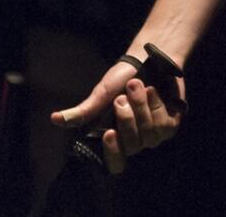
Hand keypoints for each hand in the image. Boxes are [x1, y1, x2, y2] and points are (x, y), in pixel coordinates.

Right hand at [49, 60, 186, 173]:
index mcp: (115, 138)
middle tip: (121, 97)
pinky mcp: (171, 125)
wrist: (150, 61)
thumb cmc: (123, 79)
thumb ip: (83, 111)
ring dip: (141, 106)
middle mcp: (135, 141)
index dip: (113, 154)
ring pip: (149, 132)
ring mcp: (154, 135)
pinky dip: (156, 104)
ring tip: (137, 87)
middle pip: (132, 144)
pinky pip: (164, 124)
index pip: (115, 165)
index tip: (109, 132)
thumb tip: (54, 119)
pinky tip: (153, 91)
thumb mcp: (101, 95)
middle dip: (127, 117)